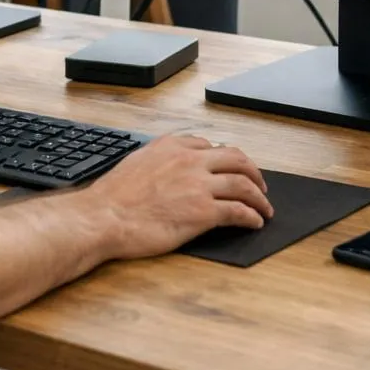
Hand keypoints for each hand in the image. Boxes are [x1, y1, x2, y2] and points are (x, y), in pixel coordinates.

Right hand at [81, 135, 272, 259]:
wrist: (104, 217)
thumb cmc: (113, 197)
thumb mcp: (136, 163)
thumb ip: (158, 160)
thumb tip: (168, 169)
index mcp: (171, 146)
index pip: (210, 146)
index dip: (226, 159)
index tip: (231, 168)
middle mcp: (189, 160)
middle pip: (236, 159)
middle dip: (253, 172)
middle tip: (260, 185)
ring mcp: (198, 185)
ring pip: (243, 184)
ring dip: (259, 197)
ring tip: (264, 208)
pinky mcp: (204, 212)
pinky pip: (238, 211)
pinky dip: (251, 216)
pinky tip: (254, 223)